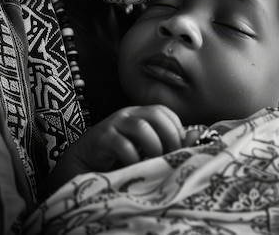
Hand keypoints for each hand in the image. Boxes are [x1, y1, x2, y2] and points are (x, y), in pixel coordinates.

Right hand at [43, 105, 183, 195]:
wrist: (83, 164)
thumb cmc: (119, 158)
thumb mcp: (146, 150)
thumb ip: (168, 143)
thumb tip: (195, 136)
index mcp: (141, 114)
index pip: (165, 112)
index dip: (176, 130)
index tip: (178, 149)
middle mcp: (129, 114)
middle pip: (156, 114)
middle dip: (168, 137)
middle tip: (168, 156)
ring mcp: (114, 124)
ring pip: (141, 127)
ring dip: (152, 147)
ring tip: (151, 162)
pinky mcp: (101, 138)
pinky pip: (122, 144)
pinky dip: (132, 157)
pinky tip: (133, 166)